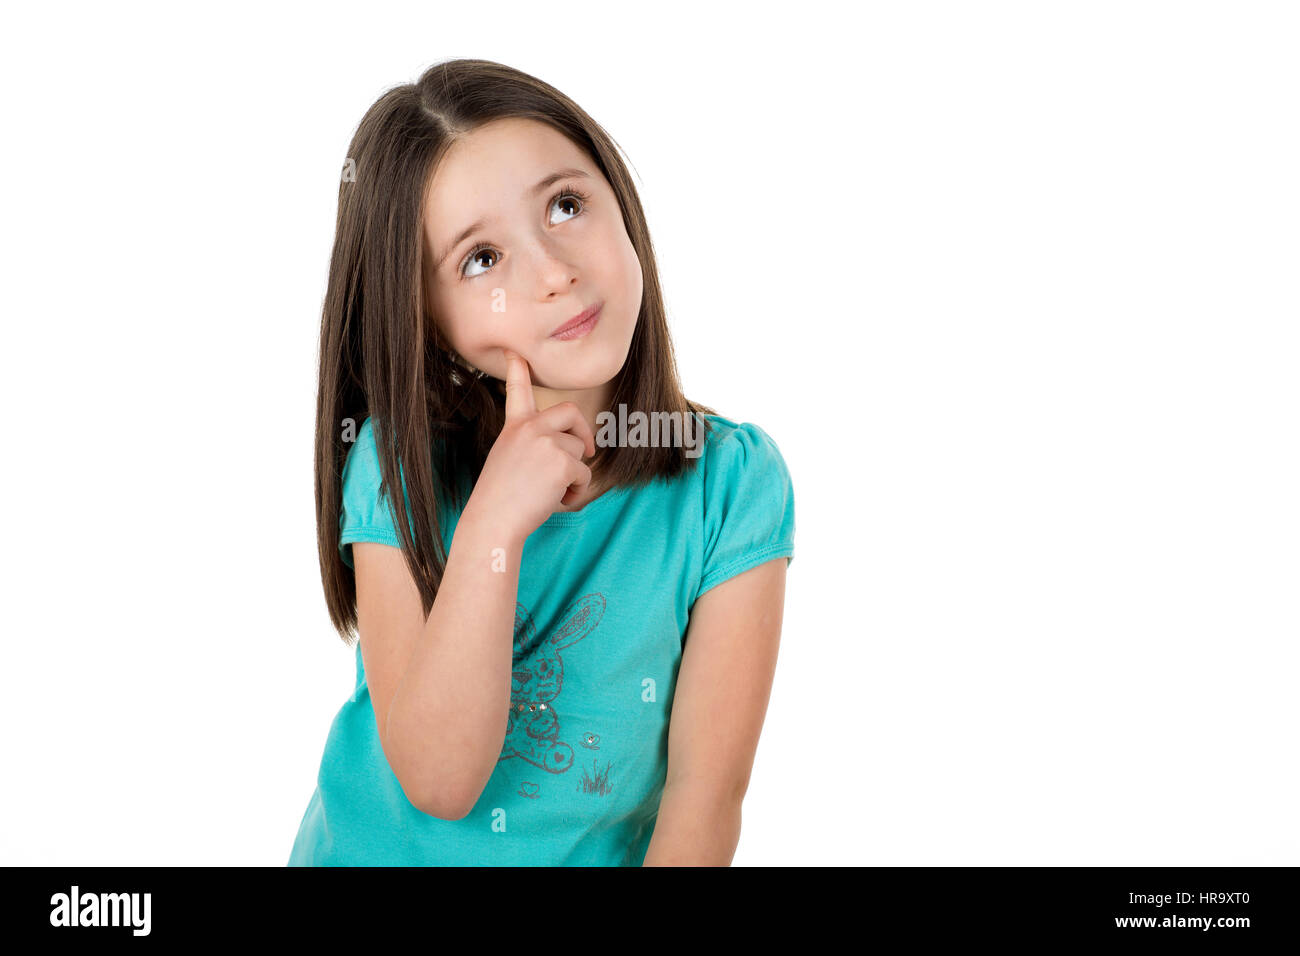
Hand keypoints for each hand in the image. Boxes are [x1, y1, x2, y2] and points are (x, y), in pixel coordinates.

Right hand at [464, 349, 596, 543]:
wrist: (494, 520)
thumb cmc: (500, 498)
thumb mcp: (509, 459)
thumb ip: (534, 445)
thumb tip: (572, 447)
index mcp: (515, 426)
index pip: (518, 390)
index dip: (518, 368)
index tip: (513, 349)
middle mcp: (531, 428)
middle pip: (571, 412)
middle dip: (583, 431)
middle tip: (587, 452)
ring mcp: (547, 442)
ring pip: (580, 451)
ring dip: (574, 474)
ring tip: (552, 491)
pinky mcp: (563, 462)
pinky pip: (584, 474)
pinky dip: (576, 491)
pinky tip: (557, 500)